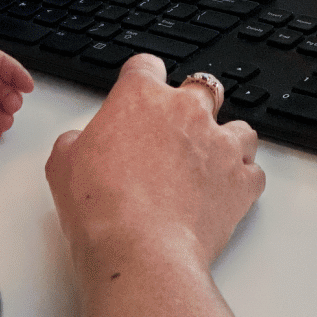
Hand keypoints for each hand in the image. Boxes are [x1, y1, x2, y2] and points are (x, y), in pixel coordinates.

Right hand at [45, 54, 263, 275]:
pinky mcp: (240, 181)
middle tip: (178, 131)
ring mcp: (219, 144)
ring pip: (239, 127)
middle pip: (202, 87)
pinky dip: (243, 180)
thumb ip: (77, 141)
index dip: (143, 79)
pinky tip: (227, 193)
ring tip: (211, 162)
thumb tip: (81, 146)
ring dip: (227, 140)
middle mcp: (185, 110)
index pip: (146, 65)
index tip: (141, 92)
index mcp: (140, 97)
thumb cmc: (100, 208)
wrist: (139, 250)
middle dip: (193, 104)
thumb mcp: (63, 164)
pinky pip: (253, 171)